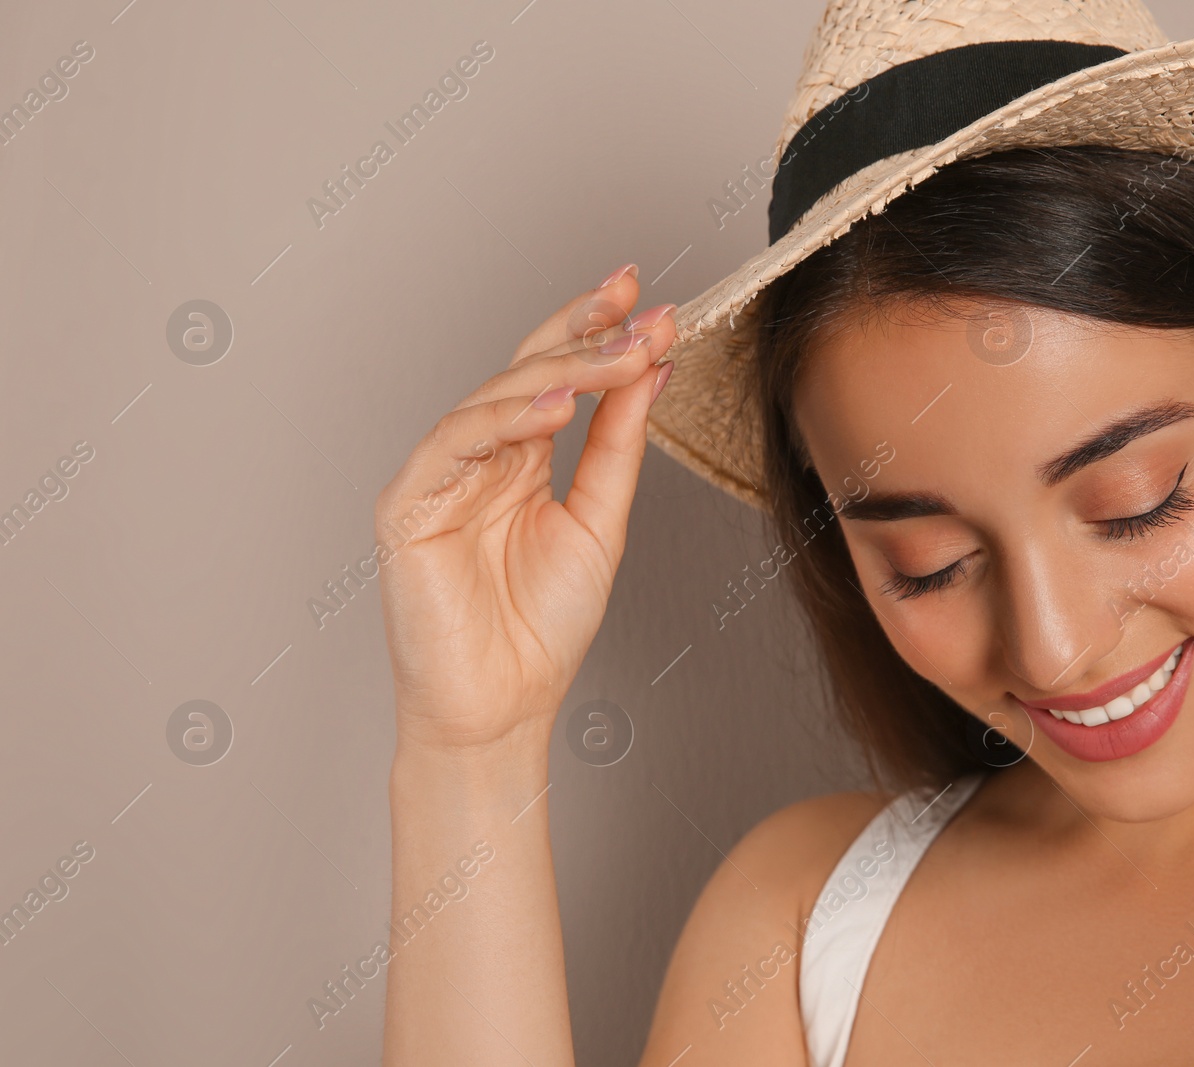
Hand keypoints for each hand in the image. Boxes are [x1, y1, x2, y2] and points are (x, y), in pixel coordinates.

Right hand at [374, 265, 674, 750]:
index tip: (649, 299)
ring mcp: (440, 476)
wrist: (502, 705)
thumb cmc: (542, 627)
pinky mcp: (407, 505)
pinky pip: (454, 444)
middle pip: (526, 371)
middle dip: (584, 332)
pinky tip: (556, 406)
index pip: (556, 376)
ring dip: (561, 370)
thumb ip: (617, 445)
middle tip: (639, 307)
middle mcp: (479, 456)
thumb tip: (649, 370)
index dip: (596, 331)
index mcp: (521, 457)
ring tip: (620, 354)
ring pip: (494, 398)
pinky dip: (505, 420)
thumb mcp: (600, 520)